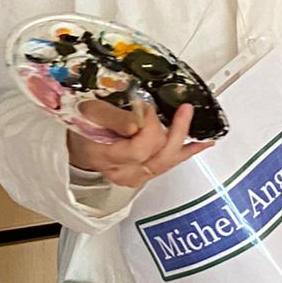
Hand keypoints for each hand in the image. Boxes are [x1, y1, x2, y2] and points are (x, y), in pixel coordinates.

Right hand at [67, 100, 207, 187]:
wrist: (79, 145)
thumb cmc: (83, 126)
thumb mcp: (90, 113)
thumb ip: (113, 117)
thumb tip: (137, 121)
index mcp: (107, 155)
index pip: (138, 148)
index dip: (149, 126)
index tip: (147, 107)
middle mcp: (123, 171)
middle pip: (157, 158)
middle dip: (175, 132)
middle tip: (184, 110)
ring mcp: (135, 176)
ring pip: (166, 163)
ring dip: (185, 143)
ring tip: (202, 129)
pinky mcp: (144, 174)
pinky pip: (168, 165)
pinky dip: (185, 152)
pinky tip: (201, 143)